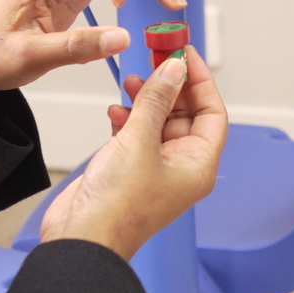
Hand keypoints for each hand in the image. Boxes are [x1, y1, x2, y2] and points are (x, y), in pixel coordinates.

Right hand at [39, 46, 226, 258]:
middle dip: (170, 86)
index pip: (212, 113)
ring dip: (146, 99)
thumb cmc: (117, 206)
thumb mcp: (140, 141)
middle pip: (185, 114)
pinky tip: (115, 110)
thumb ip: (157, 100)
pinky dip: (127, 117)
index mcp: (198, 165)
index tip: (185, 53)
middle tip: (156, 57)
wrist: (81, 239)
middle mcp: (181, 167)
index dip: (200, 80)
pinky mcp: (129, 169)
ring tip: (131, 81)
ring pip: (158, 121)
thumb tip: (173, 69)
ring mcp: (154, 168)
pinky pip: (136, 134)